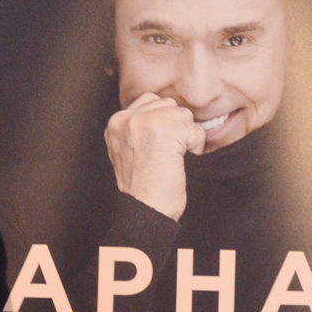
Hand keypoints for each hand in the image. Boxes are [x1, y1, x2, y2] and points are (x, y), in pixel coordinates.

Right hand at [104, 93, 206, 219]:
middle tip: (165, 152)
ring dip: (185, 137)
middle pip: (168, 105)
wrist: (145, 210)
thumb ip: (137, 127)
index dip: (163, 122)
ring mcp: (146, 123)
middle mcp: (127, 119)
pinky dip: (196, 146)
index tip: (157, 146)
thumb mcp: (126, 150)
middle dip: (175, 127)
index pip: (150, 100)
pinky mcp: (167, 132)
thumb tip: (164, 110)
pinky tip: (181, 160)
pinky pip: (196, 129)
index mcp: (116, 122)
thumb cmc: (141, 186)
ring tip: (171, 157)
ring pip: (183, 115)